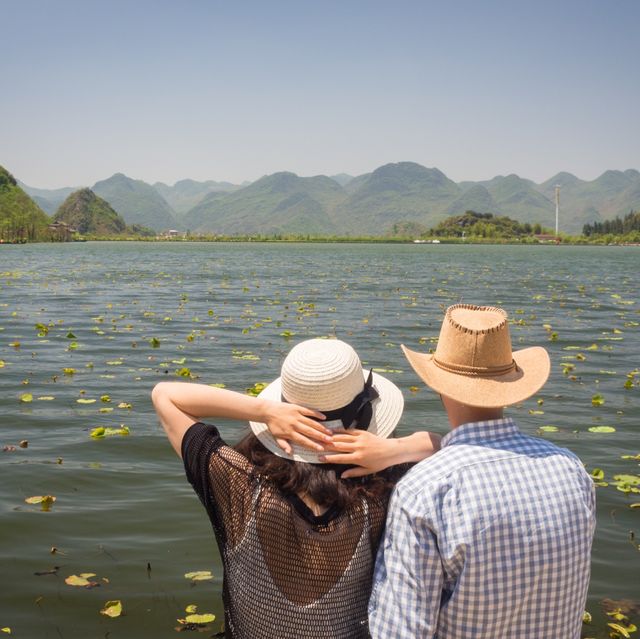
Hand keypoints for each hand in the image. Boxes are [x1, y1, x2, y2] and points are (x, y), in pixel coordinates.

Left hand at [262, 400, 330, 454]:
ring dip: (321, 427)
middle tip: (330, 440)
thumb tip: (290, 453)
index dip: (313, 445)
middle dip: (320, 437)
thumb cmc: (273, 425)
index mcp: (289, 433)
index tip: (321, 449)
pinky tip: (324, 417)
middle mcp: (294, 425)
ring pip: (311, 422)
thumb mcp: (276, 437)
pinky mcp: (297, 408)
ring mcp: (296, 416)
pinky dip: (316, 414)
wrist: (267, 410)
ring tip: (329, 432)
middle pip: (310, 432)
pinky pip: (309, 411)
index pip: (303, 440)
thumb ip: (284, 445)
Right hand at [321, 430, 441, 477]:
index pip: (339, 458)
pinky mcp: (362, 433)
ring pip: (342, 437)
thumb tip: (341, 476)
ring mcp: (360, 439)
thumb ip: (354, 472)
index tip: (319, 457)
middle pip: (338, 446)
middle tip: (315, 444)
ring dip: (331, 437)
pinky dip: (340, 430)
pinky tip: (333, 430)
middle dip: (326, 445)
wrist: (392, 450)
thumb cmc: (380, 463)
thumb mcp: (367, 471)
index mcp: (358, 458)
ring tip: (321, 437)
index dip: (328, 458)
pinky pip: (349, 431)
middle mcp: (357, 447)